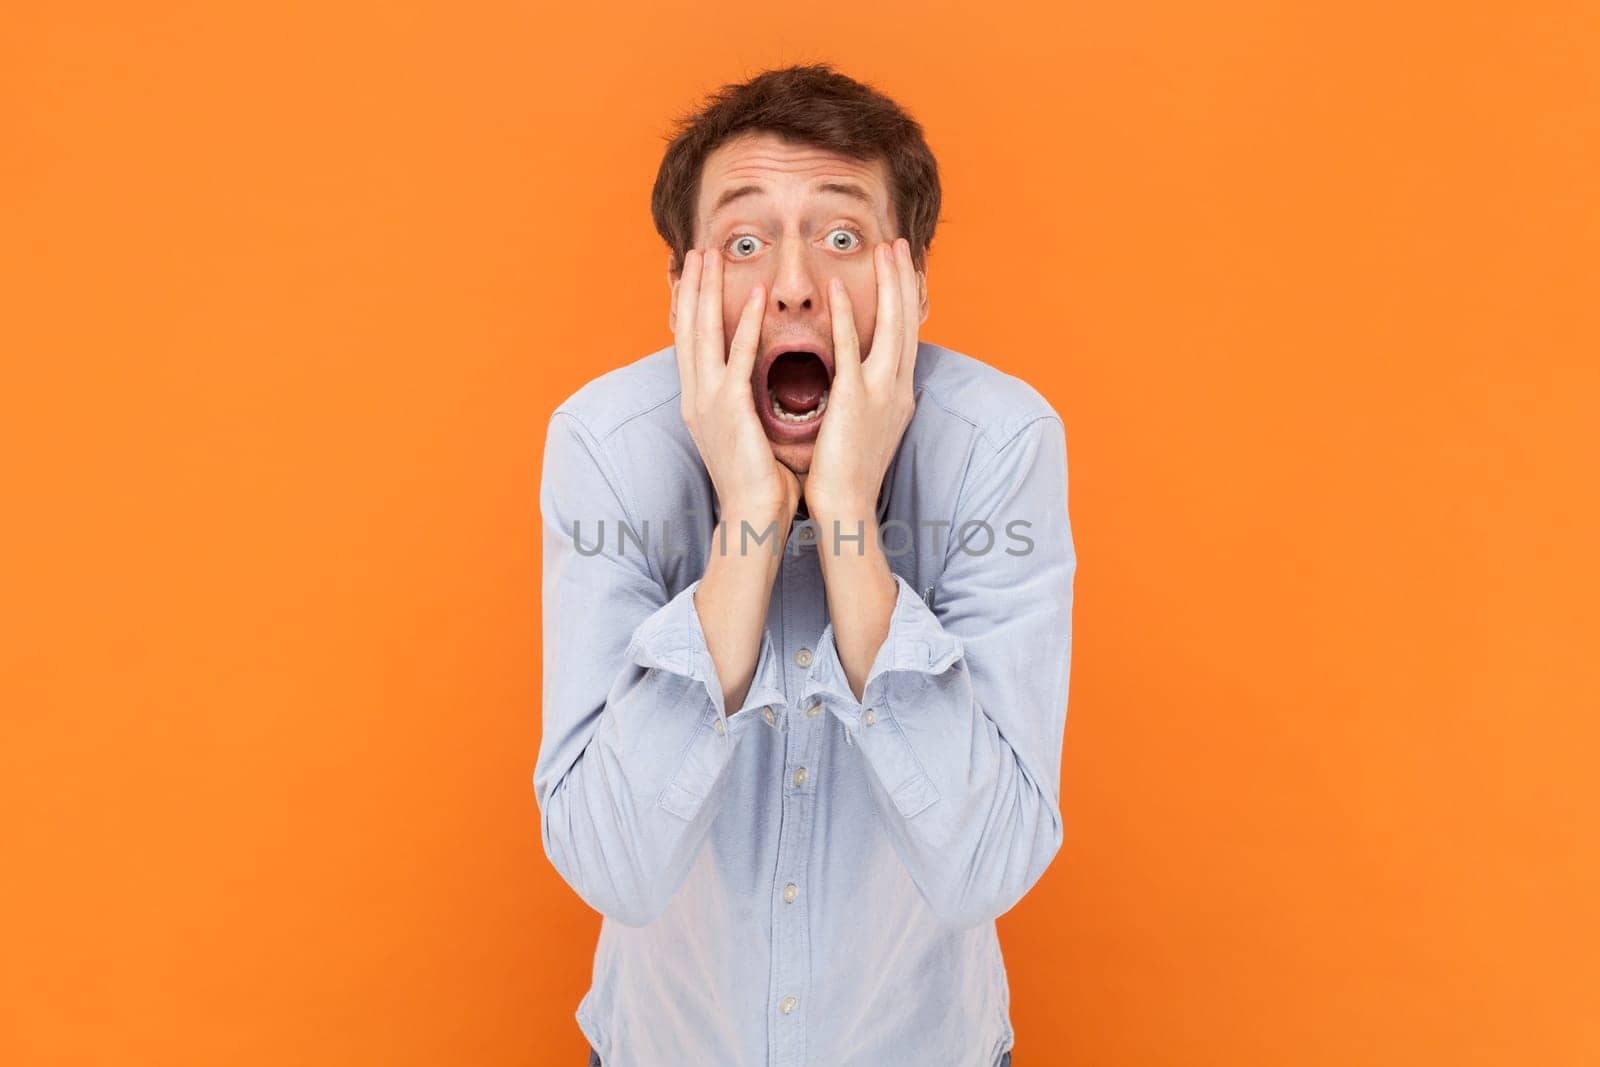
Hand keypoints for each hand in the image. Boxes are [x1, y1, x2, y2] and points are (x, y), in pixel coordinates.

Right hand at [673, 248, 800, 523]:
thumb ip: (747, 404)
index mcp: (698, 402)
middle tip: (695, 250)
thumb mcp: (745, 433)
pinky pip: (738, 356)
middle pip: (686, 328)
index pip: (689, 342)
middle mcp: (695, 397)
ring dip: (707, 290)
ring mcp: (708, 401)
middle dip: (690, 286)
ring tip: (712, 256)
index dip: (688, 305)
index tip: (691, 273)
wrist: (753, 516)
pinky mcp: (730, 408)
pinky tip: (754, 295)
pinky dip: (744, 323)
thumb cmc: (759, 481)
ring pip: (702, 333)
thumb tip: (759, 386)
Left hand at [805, 237, 920, 518]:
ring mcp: (880, 392)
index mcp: (899, 394)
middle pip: (908, 322)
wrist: (847, 509)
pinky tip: (836, 288)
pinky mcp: (854, 400)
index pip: (908, 336)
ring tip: (883, 249)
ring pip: (892, 326)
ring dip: (889, 284)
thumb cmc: (849, 474)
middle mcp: (898, 388)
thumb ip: (868, 399)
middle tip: (900, 244)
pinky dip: (845, 315)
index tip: (905, 270)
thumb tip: (861, 381)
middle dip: (905, 280)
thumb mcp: (868, 428)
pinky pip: (849, 348)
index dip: (908, 301)